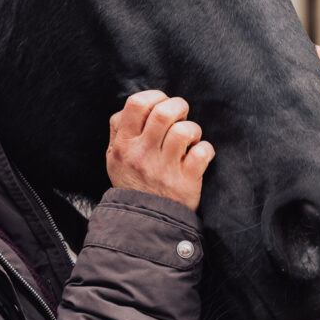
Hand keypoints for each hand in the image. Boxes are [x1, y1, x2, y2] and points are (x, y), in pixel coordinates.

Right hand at [106, 91, 214, 210]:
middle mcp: (142, 155)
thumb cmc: (132, 182)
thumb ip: (119, 128)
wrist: (143, 222)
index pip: (136, 103)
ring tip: (189, 139)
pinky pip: (203, 153)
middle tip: (181, 116)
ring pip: (184, 131)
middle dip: (178, 107)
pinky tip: (198, 155)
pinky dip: (205, 149)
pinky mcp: (185, 182)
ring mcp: (164, 169)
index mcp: (124, 144)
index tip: (161, 104)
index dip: (154, 96)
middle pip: (163, 113)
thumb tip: (137, 104)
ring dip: (193, 129)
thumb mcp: (114, 156)